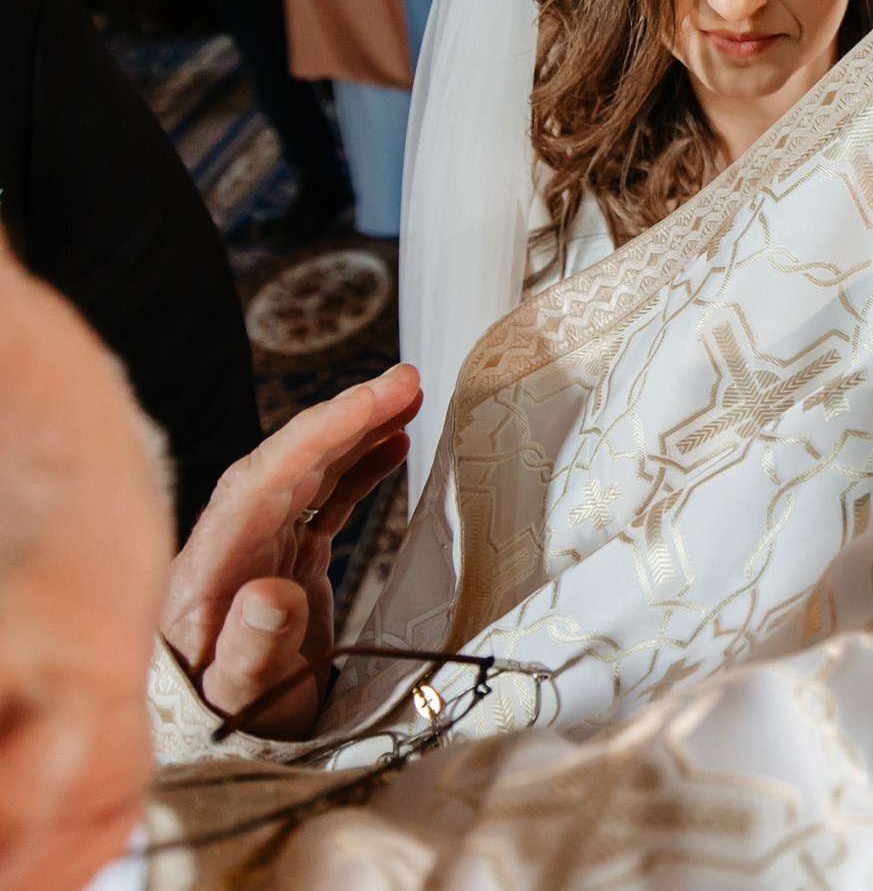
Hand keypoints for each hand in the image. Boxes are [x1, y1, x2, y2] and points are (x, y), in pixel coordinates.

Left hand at [159, 365, 417, 737]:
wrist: (218, 744)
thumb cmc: (226, 724)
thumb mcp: (239, 696)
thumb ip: (251, 646)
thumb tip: (271, 589)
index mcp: (212, 567)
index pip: (264, 481)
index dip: (320, 435)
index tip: (372, 401)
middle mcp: (232, 544)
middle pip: (288, 461)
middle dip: (346, 415)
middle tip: (406, 381)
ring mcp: (258, 547)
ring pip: (308, 471)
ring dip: (356, 431)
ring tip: (410, 397)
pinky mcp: (284, 558)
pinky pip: (323, 499)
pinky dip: (357, 467)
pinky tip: (392, 445)